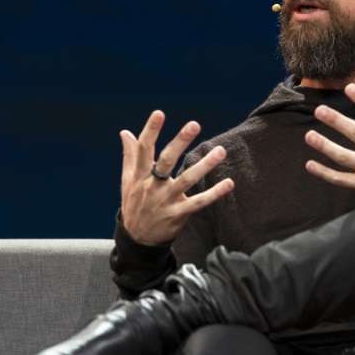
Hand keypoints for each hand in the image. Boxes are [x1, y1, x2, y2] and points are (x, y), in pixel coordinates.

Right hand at [120, 110, 232, 244]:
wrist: (137, 240)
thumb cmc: (134, 205)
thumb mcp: (127, 181)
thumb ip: (129, 156)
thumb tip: (125, 132)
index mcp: (139, 176)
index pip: (144, 149)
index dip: (150, 131)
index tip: (159, 113)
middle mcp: (152, 186)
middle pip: (166, 161)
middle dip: (180, 142)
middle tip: (194, 124)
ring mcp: (166, 201)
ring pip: (187, 180)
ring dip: (204, 165)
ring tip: (220, 151)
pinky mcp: (179, 214)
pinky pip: (199, 202)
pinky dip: (214, 193)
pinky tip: (229, 183)